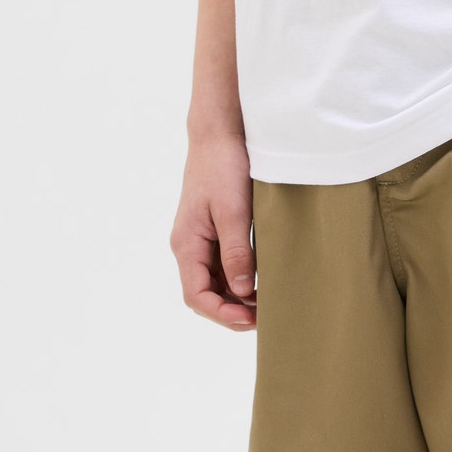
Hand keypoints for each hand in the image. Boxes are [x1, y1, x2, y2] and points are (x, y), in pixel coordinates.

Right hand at [170, 132, 256, 331]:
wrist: (219, 133)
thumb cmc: (223, 166)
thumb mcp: (233, 210)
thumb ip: (235, 251)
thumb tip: (240, 291)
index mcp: (187, 243)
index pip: (196, 295)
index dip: (221, 313)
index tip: (249, 318)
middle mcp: (190, 245)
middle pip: (205, 293)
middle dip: (231, 311)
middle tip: (264, 317)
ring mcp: (201, 238)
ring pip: (215, 281)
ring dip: (236, 297)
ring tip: (265, 304)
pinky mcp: (214, 230)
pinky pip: (222, 264)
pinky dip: (238, 278)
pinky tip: (259, 281)